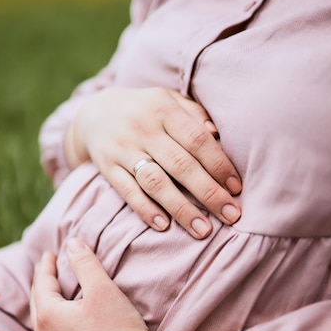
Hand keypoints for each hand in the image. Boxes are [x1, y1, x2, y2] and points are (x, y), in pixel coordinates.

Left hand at [31, 242, 226, 330]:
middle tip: (47, 272)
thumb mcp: (103, 290)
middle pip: (37, 306)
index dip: (46, 266)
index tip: (50, 254)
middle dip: (41, 286)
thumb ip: (85, 263)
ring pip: (43, 329)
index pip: (41, 284)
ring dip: (46, 310)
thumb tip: (72, 244)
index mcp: (48, 318)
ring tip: (53, 298)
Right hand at [65, 86, 240, 238]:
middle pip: (180, 164)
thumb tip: (218, 135)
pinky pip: (127, 191)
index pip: (196, 139)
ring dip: (181, 208)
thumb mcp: (168, 100)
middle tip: (231, 216)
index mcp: (163, 109)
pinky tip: (164, 226)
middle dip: (208, 193)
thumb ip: (193, 114)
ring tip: (203, 230)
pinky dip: (146, 209)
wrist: (94, 113)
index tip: (236, 188)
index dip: (219, 165)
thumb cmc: (145, 110)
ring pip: (155, 182)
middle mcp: (143, 128)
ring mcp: (123, 149)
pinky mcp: (107, 167)